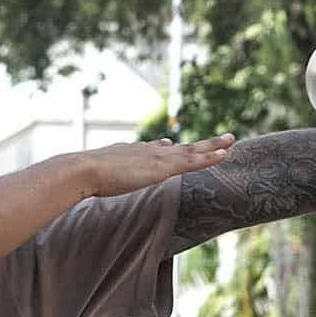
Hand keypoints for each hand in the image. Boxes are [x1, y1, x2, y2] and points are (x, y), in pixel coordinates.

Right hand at [81, 134, 235, 196]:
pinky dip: (210, 157)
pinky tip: (224, 154)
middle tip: (218, 139)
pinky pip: (193, 162)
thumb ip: (103, 174)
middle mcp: (149, 150)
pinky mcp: (164, 167)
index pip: (155, 149)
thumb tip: (100, 177)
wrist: (85, 170)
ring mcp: (158, 157)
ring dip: (213, 145)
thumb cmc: (84, 177)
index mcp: (133, 151)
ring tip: (230, 140)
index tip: (173, 143)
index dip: (168, 147)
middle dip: (200, 144)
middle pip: (180, 147)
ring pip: (192, 150)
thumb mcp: (97, 174)